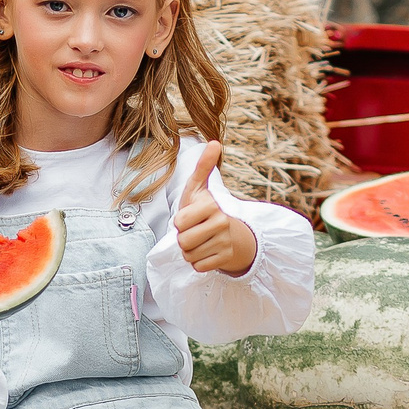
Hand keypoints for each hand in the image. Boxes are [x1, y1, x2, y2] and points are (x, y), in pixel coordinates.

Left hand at [174, 142, 257, 276]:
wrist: (229, 234)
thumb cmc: (205, 209)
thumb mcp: (199, 188)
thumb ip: (203, 167)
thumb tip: (214, 142)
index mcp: (211, 205)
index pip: (179, 223)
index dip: (180, 223)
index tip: (190, 218)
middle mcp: (222, 222)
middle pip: (183, 242)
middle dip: (183, 239)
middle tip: (194, 232)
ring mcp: (225, 242)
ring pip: (190, 256)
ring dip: (190, 251)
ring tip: (201, 241)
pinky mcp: (226, 258)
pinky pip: (199, 266)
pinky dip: (199, 262)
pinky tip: (207, 252)